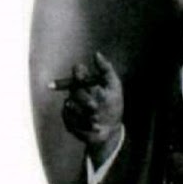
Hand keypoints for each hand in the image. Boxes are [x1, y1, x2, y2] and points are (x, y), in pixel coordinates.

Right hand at [62, 52, 123, 166]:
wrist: (111, 129)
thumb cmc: (114, 106)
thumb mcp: (114, 86)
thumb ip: (106, 70)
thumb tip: (96, 54)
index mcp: (86, 81)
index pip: (78, 71)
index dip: (78, 73)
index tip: (82, 78)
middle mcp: (76, 91)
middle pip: (75, 89)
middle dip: (85, 99)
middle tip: (94, 107)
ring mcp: (71, 105)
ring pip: (70, 105)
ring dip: (85, 113)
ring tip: (97, 120)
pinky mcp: (68, 119)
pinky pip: (70, 118)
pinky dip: (83, 124)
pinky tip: (94, 127)